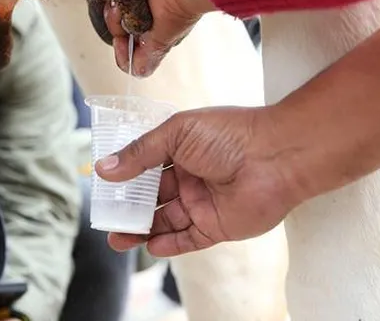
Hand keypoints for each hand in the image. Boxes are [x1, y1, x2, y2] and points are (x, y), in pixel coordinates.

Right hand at [94, 106, 305, 256]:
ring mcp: (204, 202)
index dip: (126, 174)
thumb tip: (104, 167)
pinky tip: (149, 245)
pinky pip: (188, 239)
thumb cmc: (230, 134)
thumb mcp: (176, 133)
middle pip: (152, 196)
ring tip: (116, 238)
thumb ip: (139, 153)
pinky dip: (168, 244)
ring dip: (141, 230)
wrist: (275, 157)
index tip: (103, 185)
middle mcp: (192, 176)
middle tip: (105, 218)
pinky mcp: (217, 226)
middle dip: (128, 208)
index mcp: (183, 148)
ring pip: (165, 221)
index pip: (147, 164)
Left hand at [105, 0, 216, 77]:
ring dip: (114, 8)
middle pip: (117, 32)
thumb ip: (149, 55)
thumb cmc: (182, 2)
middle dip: (115, 24)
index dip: (121, 52)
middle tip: (122, 14)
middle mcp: (146, 21)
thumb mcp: (165, 36)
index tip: (121, 39)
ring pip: (112, 13)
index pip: (130, 55)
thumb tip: (137, 72)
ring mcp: (137, 2)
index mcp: (154, 38)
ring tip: (121, 0)